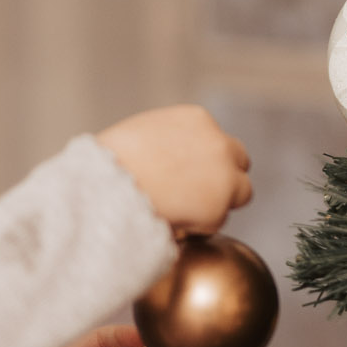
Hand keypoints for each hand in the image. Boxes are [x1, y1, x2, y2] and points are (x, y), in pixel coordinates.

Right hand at [94, 105, 252, 234]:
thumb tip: (173, 160)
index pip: (217, 139)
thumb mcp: (143, 133)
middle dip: (224, 178)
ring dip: (218, 203)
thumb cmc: (110, 162)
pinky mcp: (218, 209)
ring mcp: (223, 177)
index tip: (190, 174)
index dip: (205, 160)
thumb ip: (170, 140)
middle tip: (198, 196)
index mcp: (197, 119)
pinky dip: (199, 227)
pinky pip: (215, 223)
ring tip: (181, 213)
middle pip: (240, 161)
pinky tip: (171, 223)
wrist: (106, 186)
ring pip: (240, 194)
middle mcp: (219, 143)